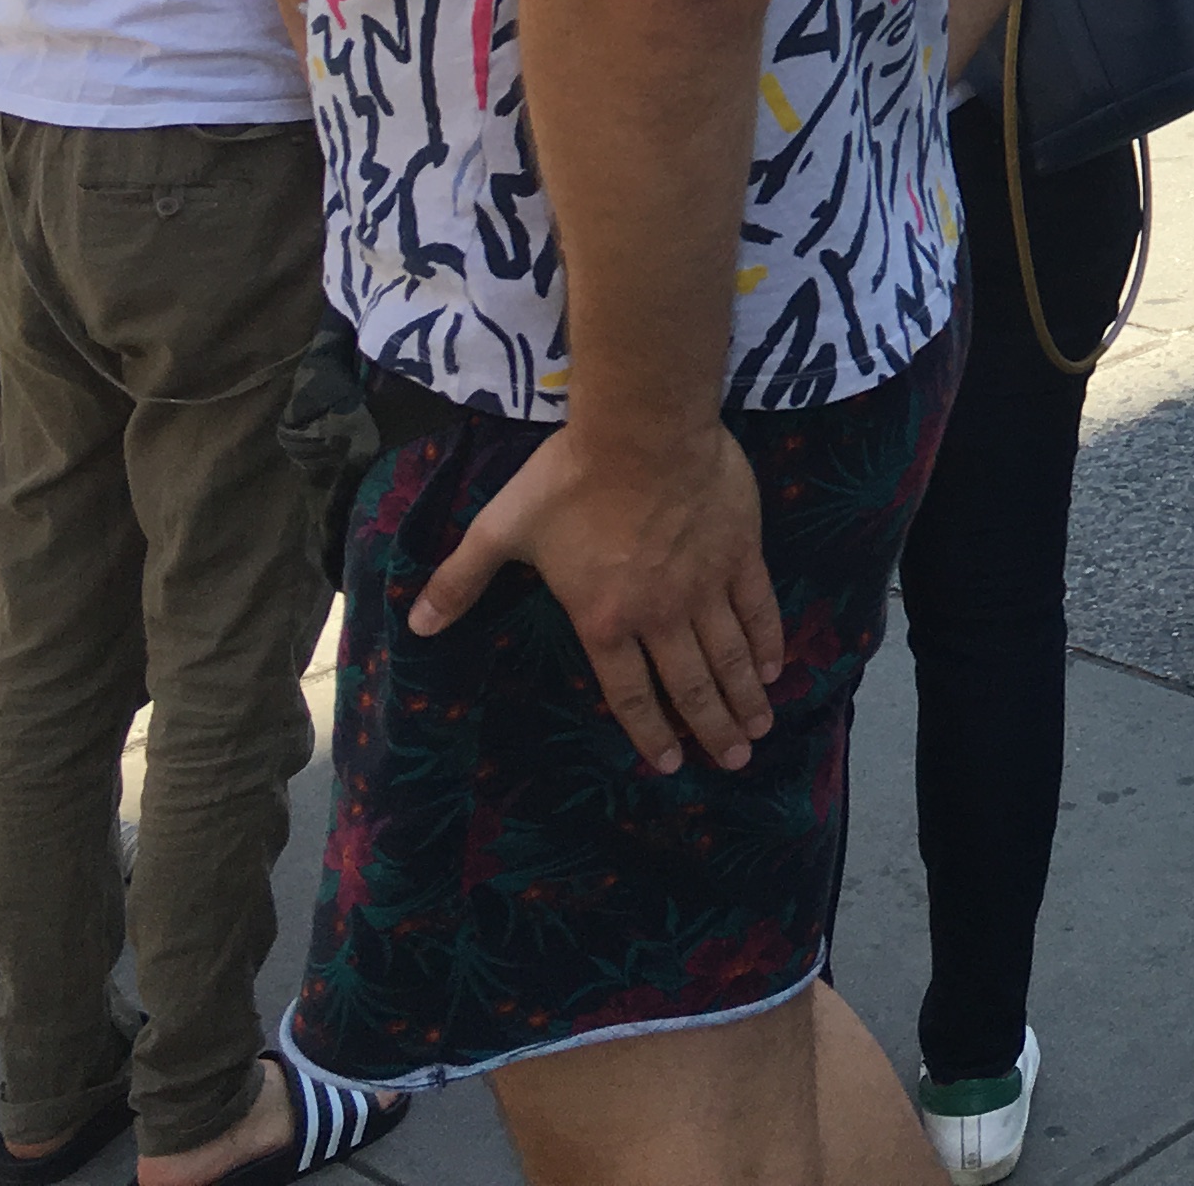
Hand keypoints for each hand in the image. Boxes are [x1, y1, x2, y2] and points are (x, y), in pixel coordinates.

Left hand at [409, 420, 786, 774]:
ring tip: (759, 729)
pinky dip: (769, 641)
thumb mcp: (502, 529)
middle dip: (712, 728)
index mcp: (605, 620)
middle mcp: (661, 615)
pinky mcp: (741, 552)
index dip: (651, 731)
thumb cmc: (570, 481)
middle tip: (733, 761)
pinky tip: (777, 666)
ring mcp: (706, 585)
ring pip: (731, 655)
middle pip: (691, 685)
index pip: (629, 693)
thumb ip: (462, 579)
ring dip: (745, 697)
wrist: (642, 431)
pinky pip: (758, 608)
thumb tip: (417, 623)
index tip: (670, 763)